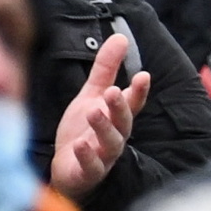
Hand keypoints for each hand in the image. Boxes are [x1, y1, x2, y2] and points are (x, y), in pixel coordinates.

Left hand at [45, 25, 140, 195]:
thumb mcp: (91, 96)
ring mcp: (103, 155)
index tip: (143, 76)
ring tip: (94, 112)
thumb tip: (120, 37)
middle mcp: (115, 135)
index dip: (139, 91)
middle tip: (113, 92)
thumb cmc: (83, 131)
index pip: (133, 103)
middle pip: (124, 122)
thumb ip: (106, 69)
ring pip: (111, 143)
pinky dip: (88, 156)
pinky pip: (91, 166)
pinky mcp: (88, 172)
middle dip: (120, 107)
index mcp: (117, 117)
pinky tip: (80, 145)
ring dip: (104, 128)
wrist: (67, 169)